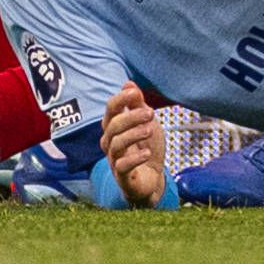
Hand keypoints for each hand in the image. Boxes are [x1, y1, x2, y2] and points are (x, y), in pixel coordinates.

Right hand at [102, 83, 166, 208]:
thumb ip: (138, 105)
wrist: (152, 179)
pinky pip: (122, 167)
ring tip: (150, 130)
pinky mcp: (122, 177)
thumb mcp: (147, 123)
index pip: (110, 110)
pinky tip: (147, 153)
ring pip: (116, 144)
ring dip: (133, 135)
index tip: (134, 92)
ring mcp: (114, 160)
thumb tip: (129, 83)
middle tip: (150, 113)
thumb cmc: (147, 148)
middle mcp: (110, 143)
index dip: (120, 99)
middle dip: (131, 117)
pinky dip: (134, 158)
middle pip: (113, 126)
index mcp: (115, 127)